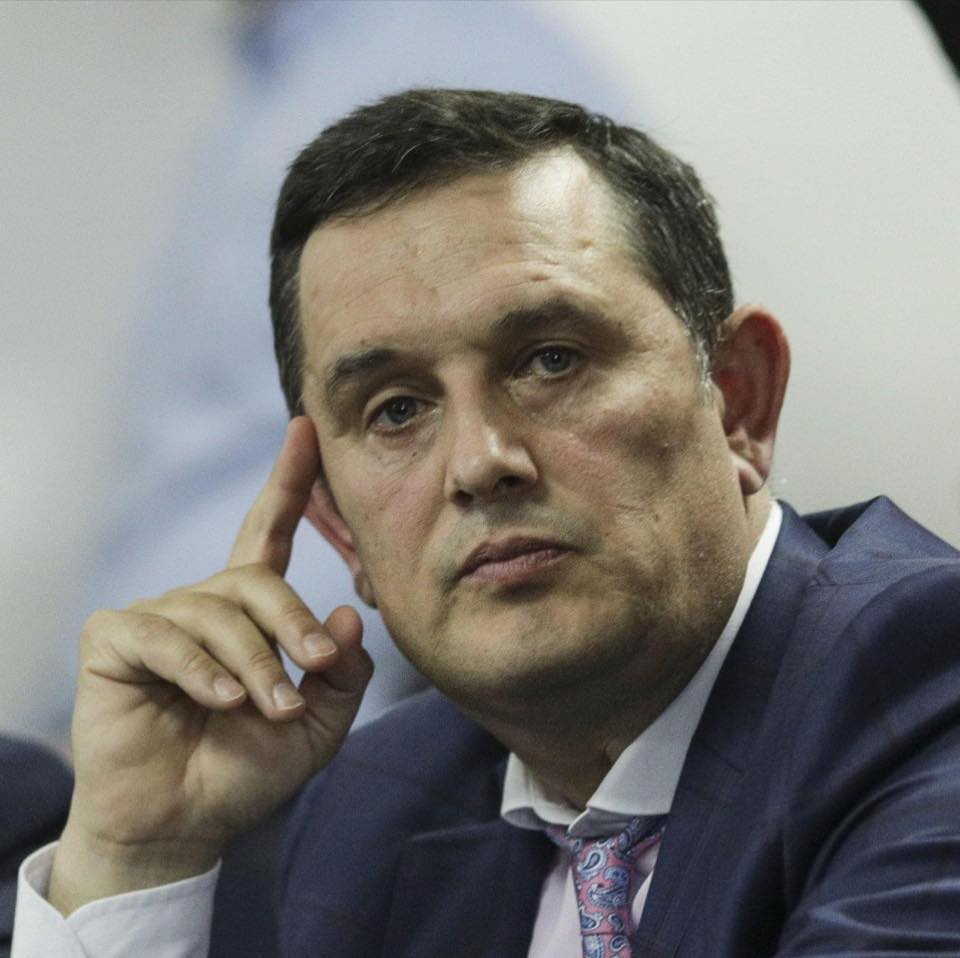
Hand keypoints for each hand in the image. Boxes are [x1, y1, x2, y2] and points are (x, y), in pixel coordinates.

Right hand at [49, 417, 371, 913]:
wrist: (185, 824)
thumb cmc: (249, 767)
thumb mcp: (320, 722)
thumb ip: (343, 671)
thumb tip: (350, 615)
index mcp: (250, 611)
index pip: (271, 531)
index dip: (290, 482)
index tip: (307, 429)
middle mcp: (204, 602)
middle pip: (256, 579)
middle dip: (293, 623)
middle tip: (314, 668)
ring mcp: (157, 616)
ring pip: (216, 612)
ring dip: (253, 664)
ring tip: (271, 709)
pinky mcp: (114, 639)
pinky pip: (163, 636)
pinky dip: (199, 669)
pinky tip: (219, 702)